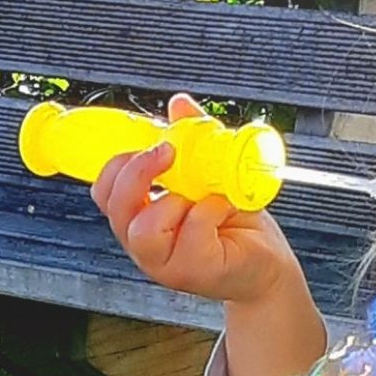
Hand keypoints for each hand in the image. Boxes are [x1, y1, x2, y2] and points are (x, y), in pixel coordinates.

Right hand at [91, 93, 326, 375]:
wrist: (269, 265)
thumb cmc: (235, 226)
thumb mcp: (209, 177)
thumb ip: (191, 142)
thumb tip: (179, 104)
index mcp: (141, 221)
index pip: (106, 194)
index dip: (118, 166)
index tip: (151, 145)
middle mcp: (145, 246)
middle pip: (116, 208)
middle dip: (138, 173)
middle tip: (168, 153)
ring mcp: (166, 263)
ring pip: (144, 229)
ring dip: (174, 200)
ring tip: (202, 195)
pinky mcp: (194, 271)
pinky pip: (192, 230)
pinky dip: (212, 209)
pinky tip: (226, 209)